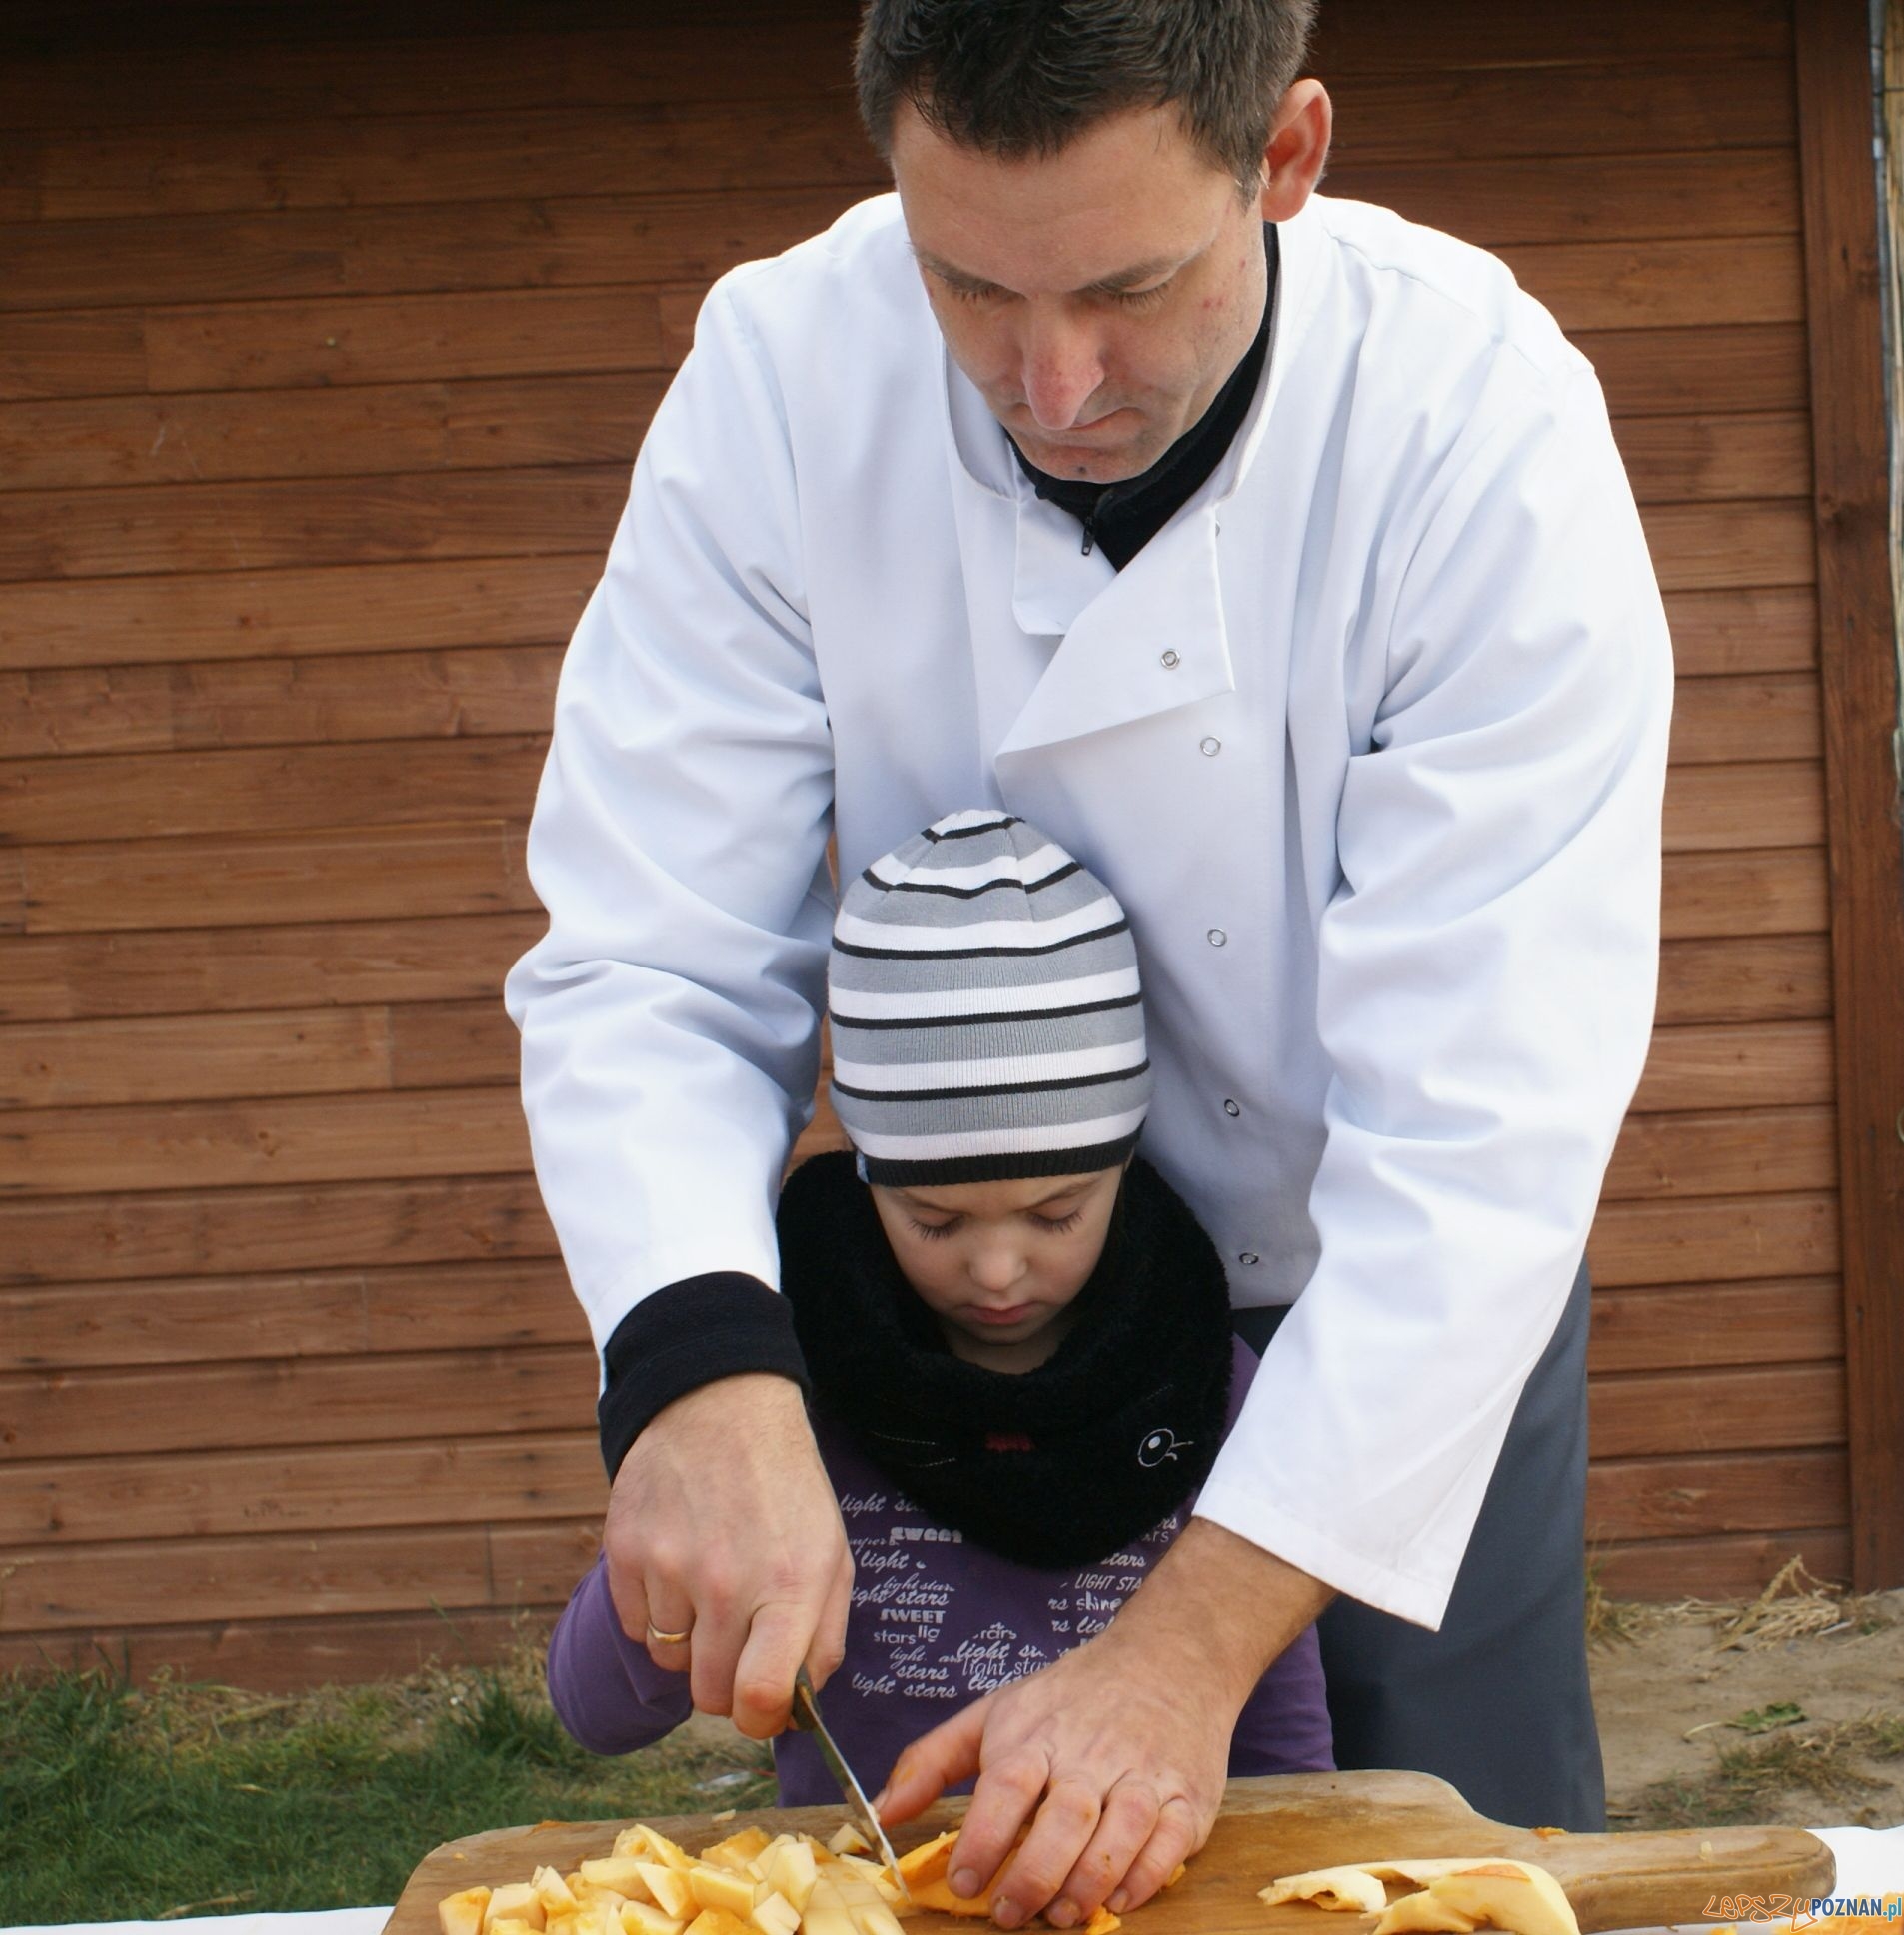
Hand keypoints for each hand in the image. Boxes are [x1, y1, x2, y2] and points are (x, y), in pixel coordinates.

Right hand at [604, 1372, 852, 1738]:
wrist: (720, 1408)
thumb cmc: (784, 1489)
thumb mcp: (831, 1556)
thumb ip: (821, 1638)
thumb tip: (796, 1709)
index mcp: (790, 1585)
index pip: (760, 1700)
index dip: (761, 1720)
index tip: (763, 1707)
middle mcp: (726, 1581)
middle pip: (708, 1696)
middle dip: (725, 1683)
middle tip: (737, 1639)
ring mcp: (669, 1567)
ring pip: (669, 1662)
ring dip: (689, 1641)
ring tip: (709, 1583)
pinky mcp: (625, 1551)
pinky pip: (634, 1627)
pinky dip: (654, 1612)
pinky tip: (677, 1564)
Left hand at [877, 1523, 1331, 1928]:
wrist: (1168, 1658)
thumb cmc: (1070, 1697)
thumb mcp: (996, 1711)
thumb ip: (933, 1760)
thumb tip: (879, 1812)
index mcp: (1037, 1733)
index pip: (1007, 1785)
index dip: (985, 1837)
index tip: (963, 1881)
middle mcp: (1090, 1753)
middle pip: (1065, 1816)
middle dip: (1035, 1873)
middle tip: (1010, 1913)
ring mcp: (1144, 1774)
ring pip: (1120, 1831)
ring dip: (1089, 1881)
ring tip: (1061, 1914)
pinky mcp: (1188, 1796)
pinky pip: (1170, 1841)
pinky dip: (1146, 1875)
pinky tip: (1119, 1899)